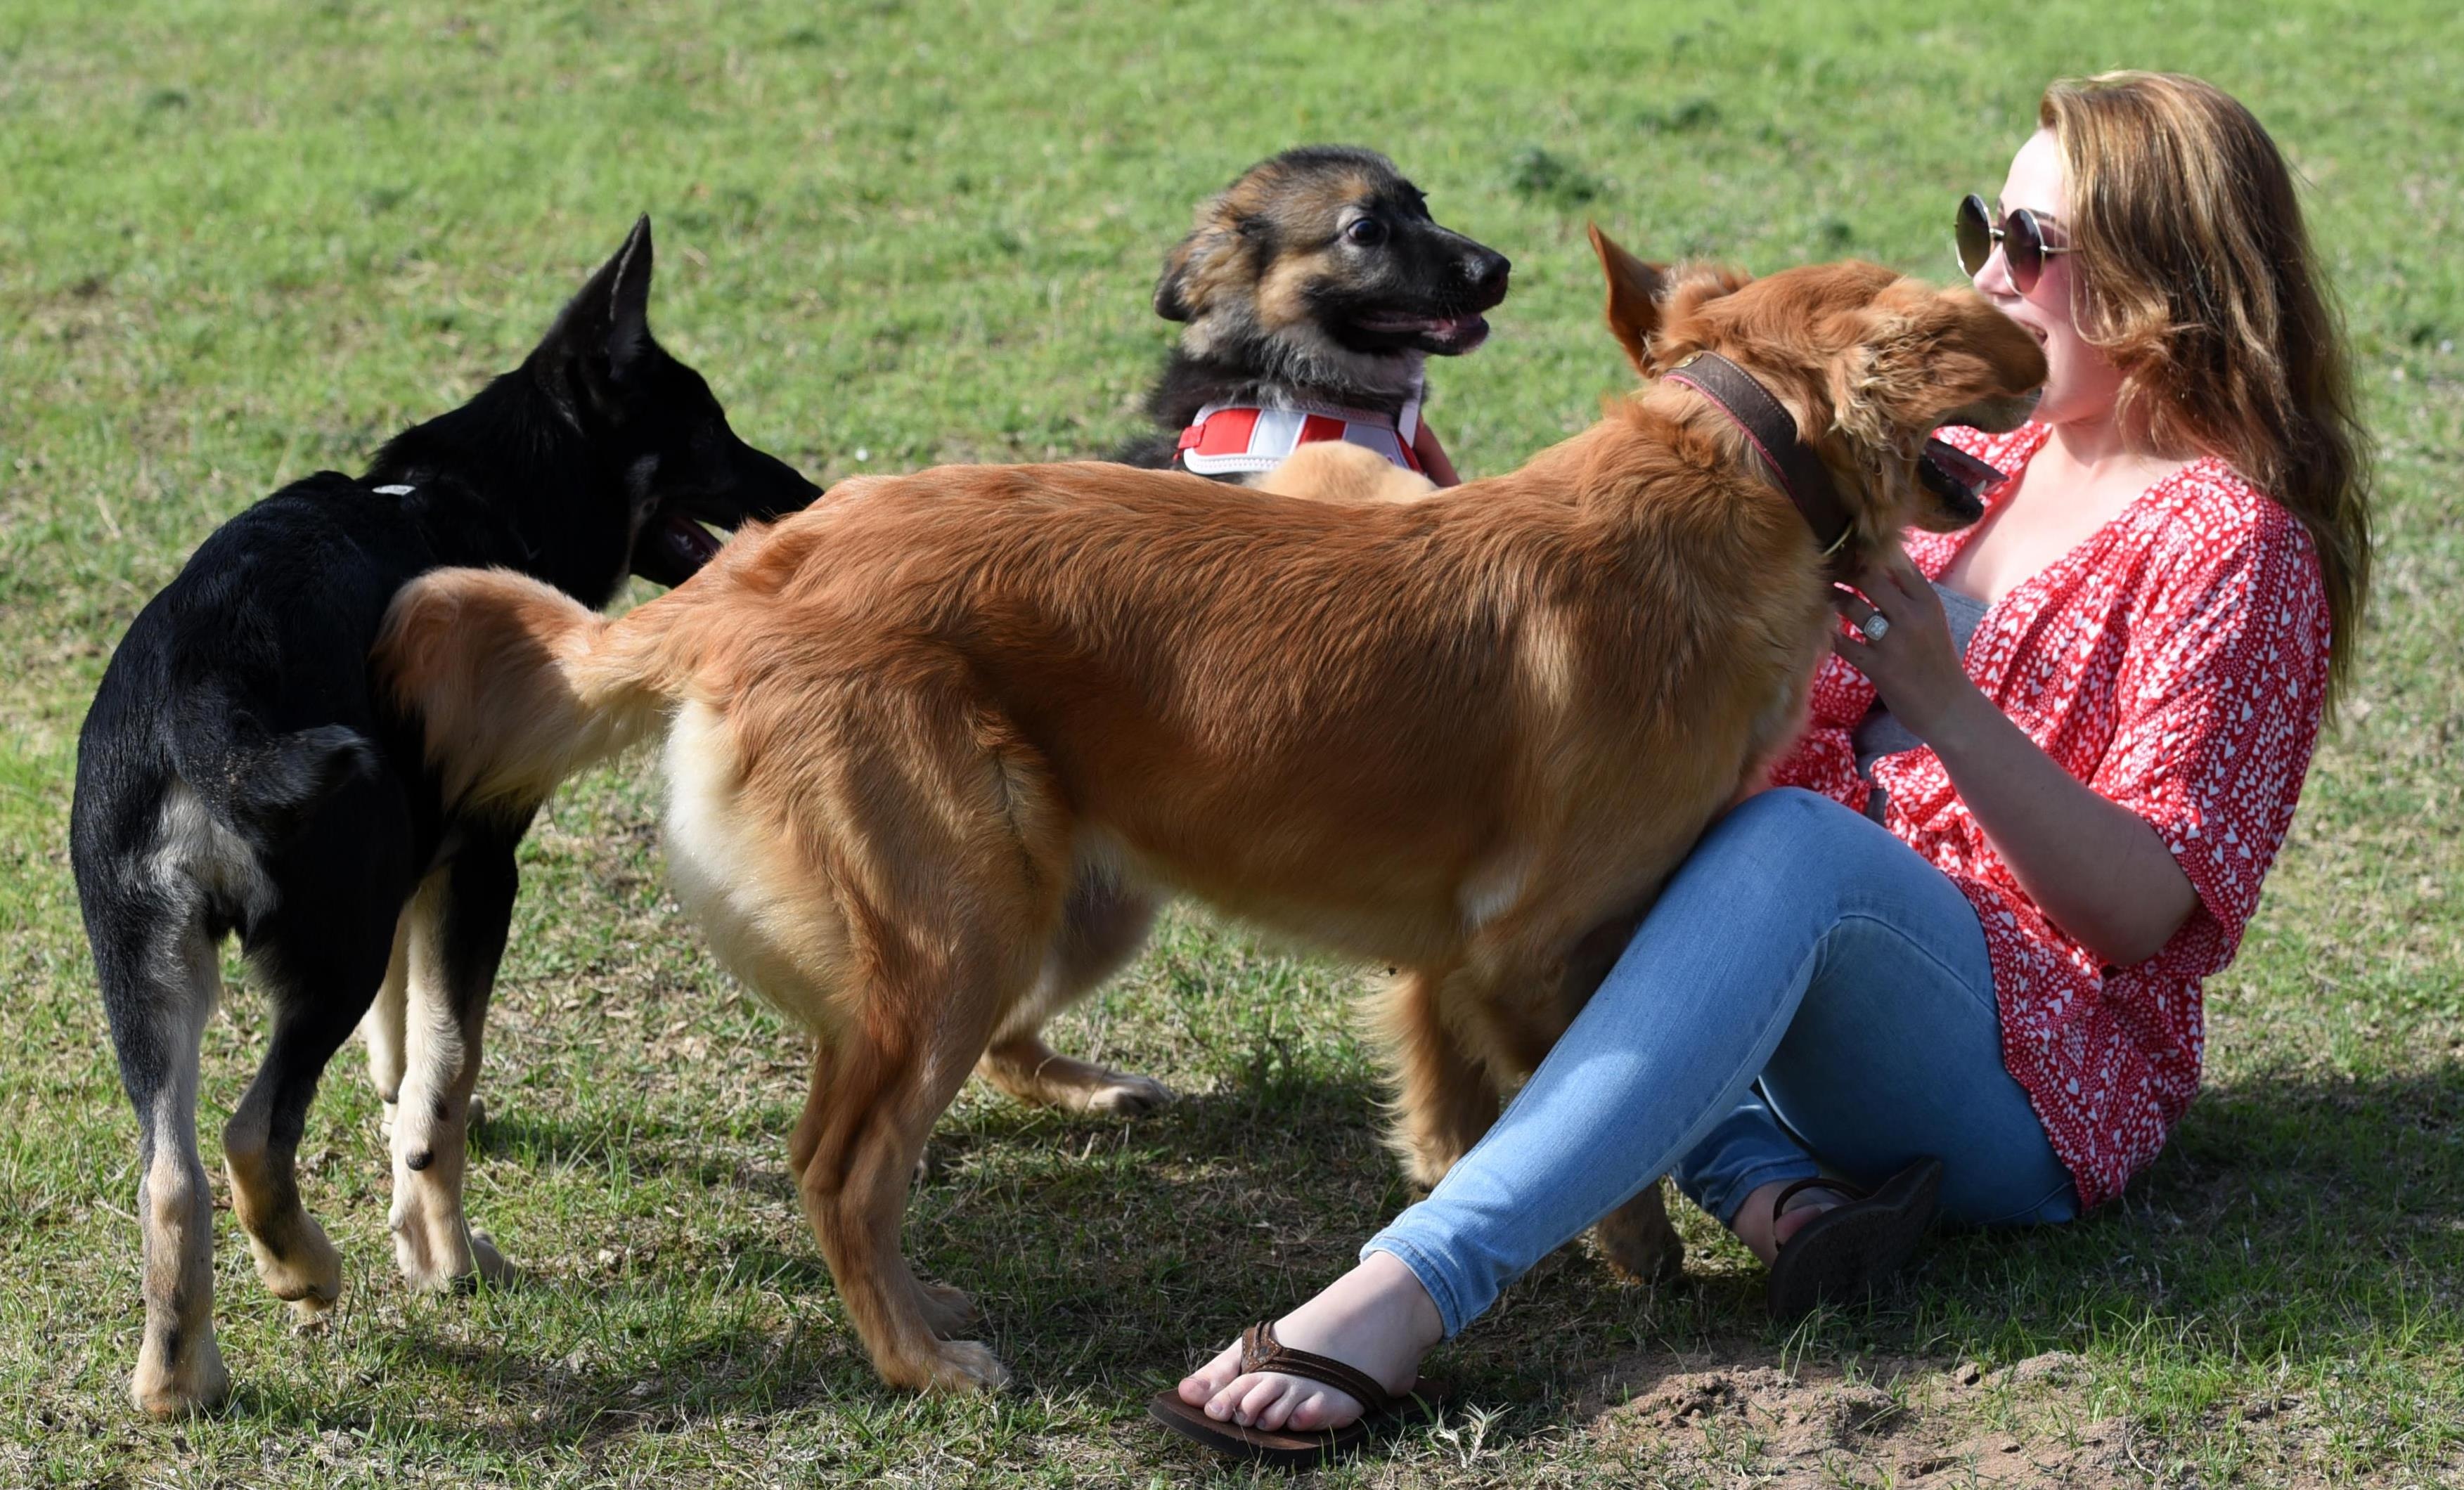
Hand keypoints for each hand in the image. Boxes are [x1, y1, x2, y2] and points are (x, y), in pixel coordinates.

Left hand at [1830, 546, 1982, 745]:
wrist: (1949, 706)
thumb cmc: (1936, 661)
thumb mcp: (1932, 621)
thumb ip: (1910, 595)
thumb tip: (1884, 563)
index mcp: (1928, 601)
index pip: (1897, 562)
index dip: (1869, 553)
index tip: (1849, 548)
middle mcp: (1912, 616)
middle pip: (1869, 578)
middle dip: (1844, 570)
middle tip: (1826, 568)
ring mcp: (1895, 641)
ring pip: (1853, 607)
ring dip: (1833, 599)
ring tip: (1821, 595)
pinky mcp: (1879, 667)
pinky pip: (1843, 644)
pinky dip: (1828, 634)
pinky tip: (1819, 629)